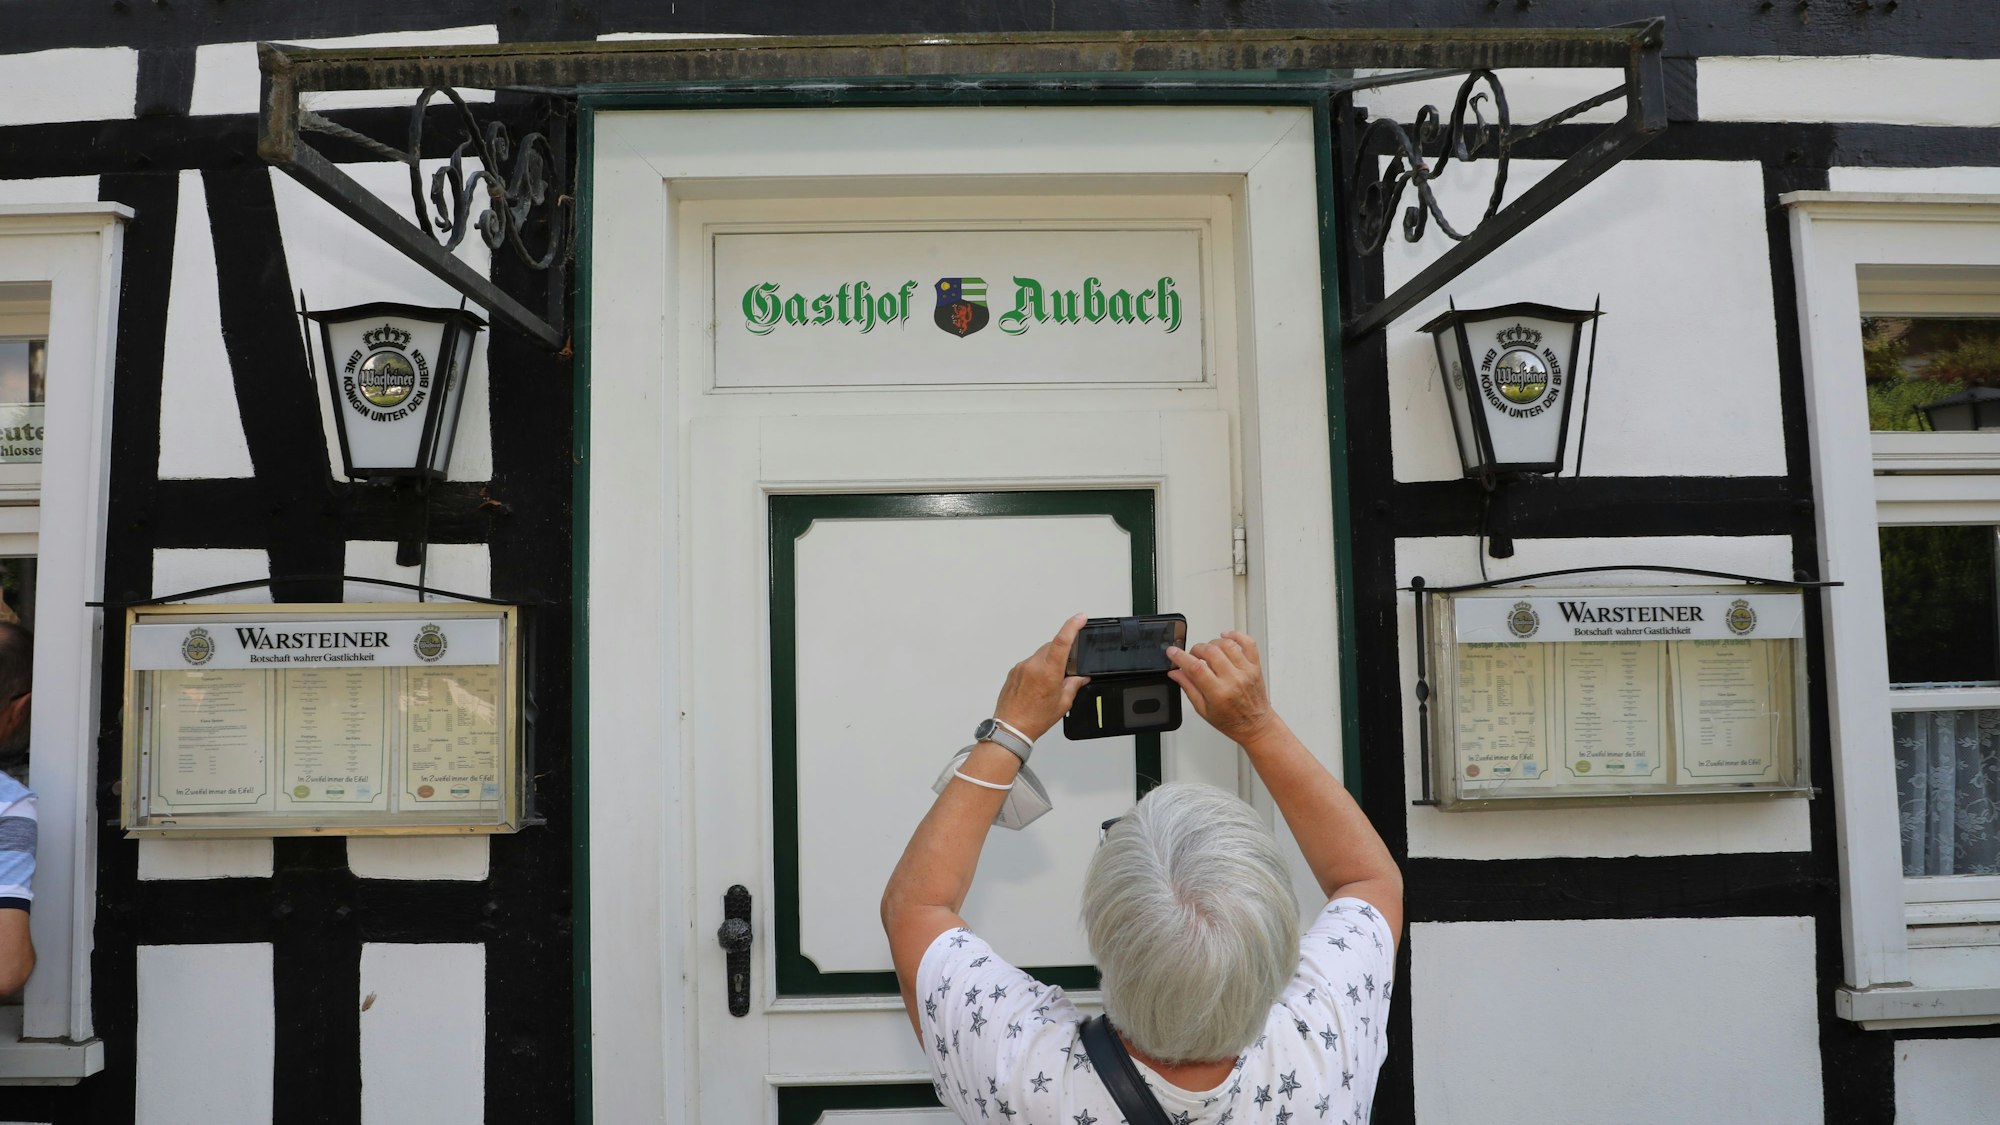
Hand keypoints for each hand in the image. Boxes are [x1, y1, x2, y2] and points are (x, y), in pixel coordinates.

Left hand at [991, 614, 1091, 741]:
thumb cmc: (1034, 718)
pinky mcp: (1013, 671)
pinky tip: (1038, 686)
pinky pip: (1030, 663)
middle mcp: (1033, 665)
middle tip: (1067, 669)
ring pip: (1040, 655)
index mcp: (1048, 671)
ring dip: (1048, 663)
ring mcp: (1021, 667)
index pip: (1062, 641)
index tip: (1080, 618)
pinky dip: (1037, 669)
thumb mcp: (1063, 703)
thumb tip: (1081, 677)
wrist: (1011, 728)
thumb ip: (1073, 685)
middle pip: (1051, 646)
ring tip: (1049, 684)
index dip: (1072, 626)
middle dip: (1062, 653)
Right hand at [1167, 630, 1280, 744]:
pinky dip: (1236, 635)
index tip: (1172, 652)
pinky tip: (1226, 636)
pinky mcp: (1255, 666)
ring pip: (1226, 644)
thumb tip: (1175, 672)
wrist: (1255, 725)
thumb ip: (1188, 687)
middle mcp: (1234, 680)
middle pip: (1210, 652)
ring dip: (1212, 644)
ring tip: (1208, 652)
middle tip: (1192, 656)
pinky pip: (1248, 643)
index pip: (1195, 668)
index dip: (1180, 657)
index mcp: (1218, 693)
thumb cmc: (1231, 720)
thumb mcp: (1203, 709)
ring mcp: (1246, 671)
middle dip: (1195, 649)